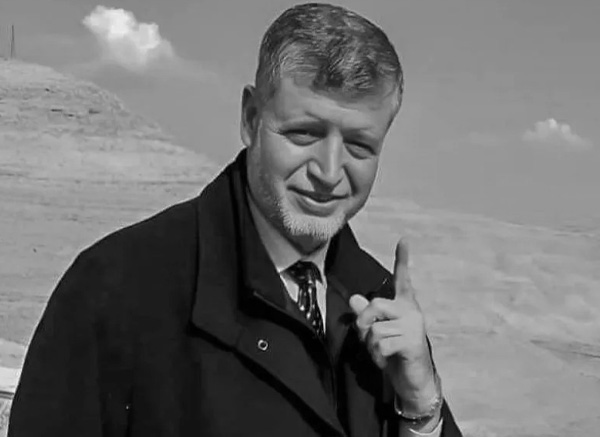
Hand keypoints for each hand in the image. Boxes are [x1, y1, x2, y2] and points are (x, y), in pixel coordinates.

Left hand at [349, 239, 438, 412]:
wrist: (413, 382)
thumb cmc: (396, 355)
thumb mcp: (378, 334)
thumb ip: (367, 316)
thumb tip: (354, 299)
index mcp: (404, 305)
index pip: (402, 279)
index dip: (402, 260)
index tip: (403, 240)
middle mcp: (412, 311)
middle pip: (376, 304)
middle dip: (364, 323)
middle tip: (367, 338)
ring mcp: (414, 326)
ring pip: (376, 328)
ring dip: (371, 346)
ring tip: (381, 353)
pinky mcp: (412, 341)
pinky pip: (381, 343)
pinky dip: (377, 356)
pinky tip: (386, 361)